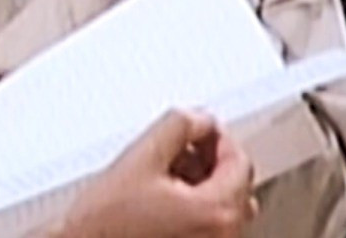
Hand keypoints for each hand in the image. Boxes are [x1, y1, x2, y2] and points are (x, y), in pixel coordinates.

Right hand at [48, 110, 256, 237]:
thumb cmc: (105, 222)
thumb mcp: (140, 157)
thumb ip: (177, 126)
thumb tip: (198, 119)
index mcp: (216, 212)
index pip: (240, 162)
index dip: (217, 137)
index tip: (198, 129)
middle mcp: (221, 235)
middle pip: (237, 186)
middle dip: (211, 160)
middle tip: (184, 148)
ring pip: (223, 206)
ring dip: (203, 182)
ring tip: (168, 171)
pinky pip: (209, 225)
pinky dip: (195, 205)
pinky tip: (164, 196)